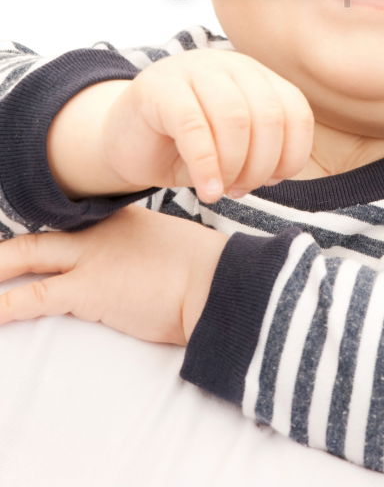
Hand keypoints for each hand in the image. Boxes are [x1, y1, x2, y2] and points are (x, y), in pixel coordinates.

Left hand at [0, 205, 228, 344]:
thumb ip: (147, 255)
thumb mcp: (171, 252)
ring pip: (25, 255)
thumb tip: (145, 273)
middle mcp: (98, 232)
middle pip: (34, 237)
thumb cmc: (205, 274)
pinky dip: (4, 306)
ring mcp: (92, 257)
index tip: (10, 247)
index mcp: (118, 222)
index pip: (63, 228)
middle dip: (2, 251)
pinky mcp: (89, 288)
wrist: (218, 281)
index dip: (31, 240)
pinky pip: (33, 296)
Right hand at [99, 49, 314, 202]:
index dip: (291, 153)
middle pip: (268, 116)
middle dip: (261, 165)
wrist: (125, 141)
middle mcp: (228, 65)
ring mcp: (193, 69)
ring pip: (235, 119)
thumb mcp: (232, 146)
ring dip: (235, 166)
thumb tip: (279, 171)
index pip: (294, 110)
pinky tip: (207, 191)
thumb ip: (261, 149)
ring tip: (223, 191)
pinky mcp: (159, 87)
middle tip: (241, 189)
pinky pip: (194, 128)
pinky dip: (207, 167)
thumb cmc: (184, 147)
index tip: (273, 181)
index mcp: (255, 76)